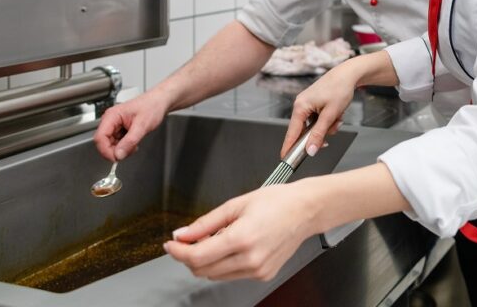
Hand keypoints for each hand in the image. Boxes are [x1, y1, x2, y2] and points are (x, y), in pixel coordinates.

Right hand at [93, 91, 167, 160]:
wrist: (158, 102)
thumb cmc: (152, 107)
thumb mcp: (142, 126)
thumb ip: (129, 141)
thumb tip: (118, 155)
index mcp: (112, 116)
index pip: (99, 137)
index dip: (106, 151)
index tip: (116, 158)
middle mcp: (110, 120)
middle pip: (103, 143)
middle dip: (116, 151)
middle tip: (130, 150)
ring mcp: (114, 125)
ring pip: (110, 145)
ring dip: (121, 149)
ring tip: (134, 144)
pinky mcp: (119, 129)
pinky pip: (117, 143)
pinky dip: (125, 147)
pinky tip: (133, 142)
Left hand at [164, 183, 316, 280]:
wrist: (306, 210)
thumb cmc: (277, 201)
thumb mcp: (236, 204)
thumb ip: (205, 222)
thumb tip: (183, 234)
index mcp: (241, 238)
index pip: (196, 257)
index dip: (177, 251)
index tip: (170, 244)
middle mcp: (250, 259)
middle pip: (203, 270)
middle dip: (189, 256)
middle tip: (189, 239)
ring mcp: (257, 270)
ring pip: (216, 275)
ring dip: (206, 261)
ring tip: (215, 238)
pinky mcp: (263, 275)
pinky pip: (232, 275)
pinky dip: (224, 264)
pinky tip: (232, 246)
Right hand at [281, 59, 363, 158]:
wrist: (348, 74)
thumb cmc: (339, 89)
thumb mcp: (330, 115)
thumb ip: (319, 134)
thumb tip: (310, 150)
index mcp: (300, 107)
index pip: (292, 133)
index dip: (289, 147)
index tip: (285, 160)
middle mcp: (300, 105)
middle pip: (305, 131)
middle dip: (321, 132)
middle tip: (333, 126)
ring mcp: (307, 104)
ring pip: (314, 126)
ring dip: (328, 126)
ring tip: (338, 116)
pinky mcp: (314, 104)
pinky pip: (318, 119)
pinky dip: (328, 120)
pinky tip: (337, 113)